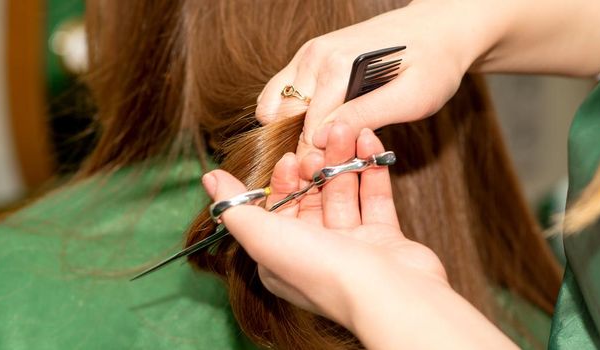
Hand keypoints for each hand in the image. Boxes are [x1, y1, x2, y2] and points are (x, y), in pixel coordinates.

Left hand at [201, 125, 446, 328]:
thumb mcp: (263, 236)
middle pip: (310, 197)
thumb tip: (210, 178)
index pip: (276, 210)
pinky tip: (369, 140)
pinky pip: (374, 196)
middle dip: (317, 163)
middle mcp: (314, 253)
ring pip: (343, 191)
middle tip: (324, 135)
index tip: (291, 157)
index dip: (281, 180)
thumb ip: (235, 206)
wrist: (388, 294)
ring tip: (348, 128)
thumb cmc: (322, 270)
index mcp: (280, 257)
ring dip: (344, 158)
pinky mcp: (384, 238)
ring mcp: (351, 245)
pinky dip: (372, 167)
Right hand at [256, 1, 486, 148]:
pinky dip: (287, 115)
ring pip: (274, 105)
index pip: (307, 129)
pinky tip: (315, 127)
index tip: (328, 178)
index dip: (315, 160)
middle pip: (283, 118)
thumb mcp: (411, 97)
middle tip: (323, 167)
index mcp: (338, 66)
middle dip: (297, 147)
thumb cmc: (433, 63)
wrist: (439, 29)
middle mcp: (315, 57)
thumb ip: (366, 115)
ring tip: (318, 148)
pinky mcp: (309, 57)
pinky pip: (280, 93)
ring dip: (287, 131)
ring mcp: (308, 54)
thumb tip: (322, 137)